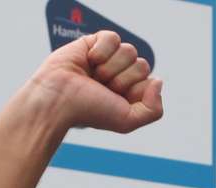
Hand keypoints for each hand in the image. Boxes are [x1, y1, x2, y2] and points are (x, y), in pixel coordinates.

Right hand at [26, 30, 162, 132]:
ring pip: (130, 50)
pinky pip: (113, 37)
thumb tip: (158, 81)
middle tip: (102, 88)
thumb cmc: (89, 111)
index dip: (135, 90)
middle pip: (142, 65)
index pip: (151, 81)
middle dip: (123, 79)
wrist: (58, 100)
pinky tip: (90, 60)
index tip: (115, 99)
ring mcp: (109, 59)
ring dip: (111, 67)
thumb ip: (154, 110)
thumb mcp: (128, 121)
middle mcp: (121, 75)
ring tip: (94, 76)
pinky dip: (102, 50)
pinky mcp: (94, 43)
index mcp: (131, 92)